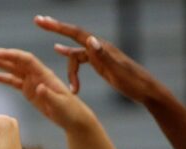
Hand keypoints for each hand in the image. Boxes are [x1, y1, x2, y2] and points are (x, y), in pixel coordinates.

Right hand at [0, 48, 92, 131]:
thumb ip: (48, 95)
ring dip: (0, 64)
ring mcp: (33, 82)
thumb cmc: (70, 112)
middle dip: (2, 56)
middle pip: (17, 61)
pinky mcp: (29, 91)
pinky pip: (13, 82)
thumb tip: (39, 86)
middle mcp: (37, 75)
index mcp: (45, 75)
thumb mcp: (60, 105)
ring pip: (13, 70)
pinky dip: (2, 78)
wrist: (74, 119)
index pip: (26, 60)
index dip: (11, 55)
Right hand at [34, 15, 157, 101]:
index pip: (76, 34)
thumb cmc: (134, 83)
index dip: (58, 27)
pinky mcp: (100, 63)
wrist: (147, 91)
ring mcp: (100, 55)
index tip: (43, 21)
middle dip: (56, 28)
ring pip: (75, 53)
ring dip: (64, 57)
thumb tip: (89, 40)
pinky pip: (80, 58)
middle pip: (73, 36)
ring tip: (49, 47)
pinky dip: (68, 56)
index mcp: (101, 48)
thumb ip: (103, 56)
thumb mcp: (118, 72)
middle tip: (38, 20)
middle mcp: (99, 48)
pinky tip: (58, 51)